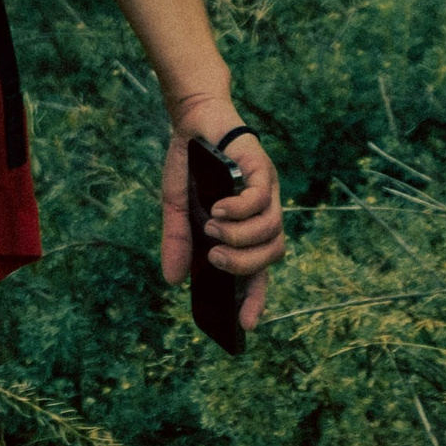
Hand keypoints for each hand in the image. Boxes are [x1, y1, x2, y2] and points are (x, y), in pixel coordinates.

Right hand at [160, 94, 285, 331]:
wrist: (193, 119)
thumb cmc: (190, 164)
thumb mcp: (176, 208)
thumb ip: (177, 242)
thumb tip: (172, 282)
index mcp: (246, 228)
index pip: (259, 271)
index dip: (255, 299)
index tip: (245, 325)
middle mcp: (263, 213)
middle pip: (272, 255)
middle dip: (244, 265)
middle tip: (213, 257)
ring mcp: (266, 191)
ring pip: (270, 231)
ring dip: (240, 237)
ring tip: (212, 228)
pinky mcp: (261, 169)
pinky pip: (261, 199)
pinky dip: (241, 209)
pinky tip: (219, 209)